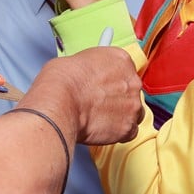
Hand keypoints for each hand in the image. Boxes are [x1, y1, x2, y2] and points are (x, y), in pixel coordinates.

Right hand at [25, 47, 142, 145]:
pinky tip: (102, 129)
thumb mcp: (78, 60)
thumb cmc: (62, 81)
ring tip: (99, 118)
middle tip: (98, 103)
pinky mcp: (128, 127)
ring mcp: (132, 105)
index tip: (104, 86)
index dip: (113, 81)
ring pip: (133, 112)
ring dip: (120, 116)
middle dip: (117, 98)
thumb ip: (94, 69)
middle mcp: (132, 81)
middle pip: (131, 92)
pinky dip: (118, 133)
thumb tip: (90, 78)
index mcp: (122, 60)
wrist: (60, 101)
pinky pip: (130, 132)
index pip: (125, 70)